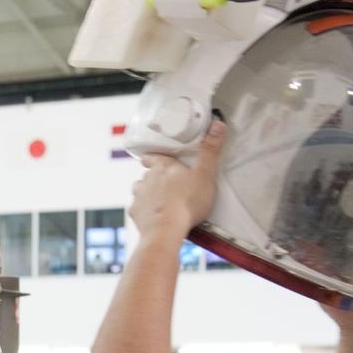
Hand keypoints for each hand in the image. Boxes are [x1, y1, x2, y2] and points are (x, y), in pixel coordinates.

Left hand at [129, 120, 226, 240]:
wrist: (166, 229)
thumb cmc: (187, 202)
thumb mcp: (205, 174)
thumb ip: (210, 150)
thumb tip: (217, 123)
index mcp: (163, 167)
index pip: (153, 157)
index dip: (154, 157)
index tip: (155, 158)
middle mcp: (147, 179)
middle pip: (147, 174)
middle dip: (154, 177)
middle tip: (166, 183)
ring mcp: (139, 196)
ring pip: (139, 190)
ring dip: (147, 193)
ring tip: (160, 200)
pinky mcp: (135, 213)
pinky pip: (138, 210)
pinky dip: (144, 211)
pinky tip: (154, 216)